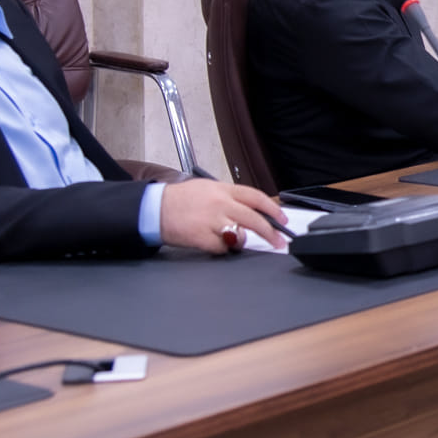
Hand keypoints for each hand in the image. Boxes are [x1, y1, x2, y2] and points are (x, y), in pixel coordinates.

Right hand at [159, 178, 287, 252]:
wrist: (155, 208)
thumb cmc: (181, 200)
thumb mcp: (208, 189)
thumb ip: (231, 198)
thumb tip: (253, 210)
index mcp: (223, 190)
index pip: (256, 197)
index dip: (273, 210)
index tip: (282, 220)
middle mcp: (220, 204)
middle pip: (255, 219)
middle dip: (271, 233)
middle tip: (278, 241)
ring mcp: (212, 221)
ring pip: (241, 235)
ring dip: (241, 241)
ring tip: (230, 238)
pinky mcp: (202, 238)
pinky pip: (222, 248)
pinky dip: (221, 248)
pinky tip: (211, 242)